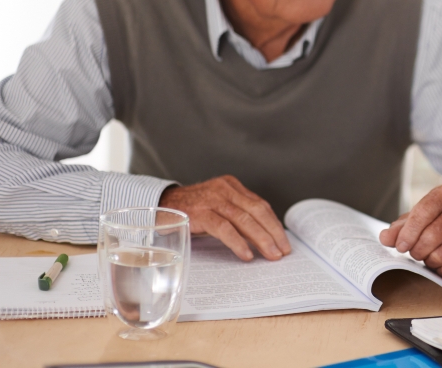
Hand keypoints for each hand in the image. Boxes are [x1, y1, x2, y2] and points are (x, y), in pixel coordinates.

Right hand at [159, 175, 291, 261]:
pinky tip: (247, 255)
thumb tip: (261, 238)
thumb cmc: (190, 211)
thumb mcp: (216, 208)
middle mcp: (224, 189)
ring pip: (244, 219)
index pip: (261, 205)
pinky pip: (224, 228)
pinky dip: (238, 242)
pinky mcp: (200, 213)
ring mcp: (212, 199)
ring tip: (271, 255)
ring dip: (261, 239)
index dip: (274, 224)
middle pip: (257, 211)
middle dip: (273, 232)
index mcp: (232, 186)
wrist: (158, 205)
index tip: (284, 241)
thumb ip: (236, 216)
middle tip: (283, 251)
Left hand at [379, 184, 441, 278]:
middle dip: (418, 250)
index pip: (423, 212)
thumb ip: (398, 229)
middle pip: (433, 235)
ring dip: (430, 261)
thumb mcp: (415, 219)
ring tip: (428, 256)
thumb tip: (385, 237)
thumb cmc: (435, 222)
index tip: (400, 246)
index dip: (409, 232)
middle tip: (415, 252)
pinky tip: (441, 264)